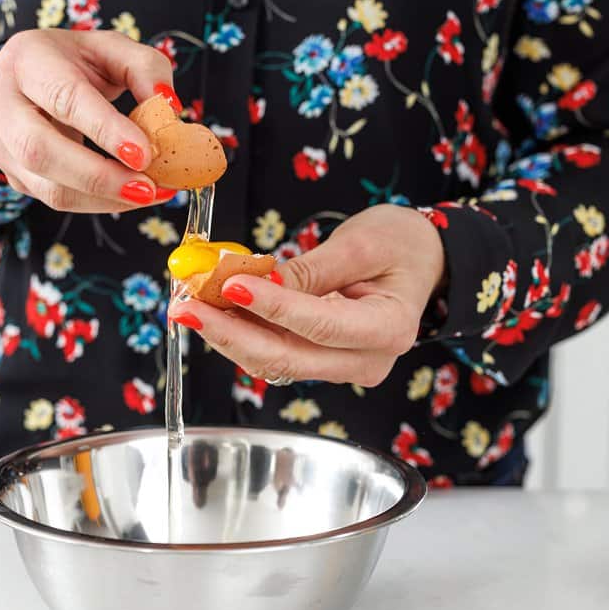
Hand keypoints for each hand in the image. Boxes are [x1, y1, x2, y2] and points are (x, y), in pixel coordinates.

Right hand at [0, 29, 178, 212]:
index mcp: (27, 59)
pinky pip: (54, 200)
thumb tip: (168, 108)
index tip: (144, 153)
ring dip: (103, 198)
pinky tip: (129, 194)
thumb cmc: (74, 62)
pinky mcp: (12, 175)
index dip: (104, 129)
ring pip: (46, 187)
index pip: (63, 97)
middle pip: (40, 150)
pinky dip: (98, 203)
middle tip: (148, 187)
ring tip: (149, 194)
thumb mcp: (112, 49)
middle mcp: (1, 102)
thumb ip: (145, 68)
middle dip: (99, 176)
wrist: (29, 77)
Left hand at [169, 205, 446, 386]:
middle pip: (287, 357)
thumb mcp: (363, 243)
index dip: (271, 308)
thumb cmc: (402, 244)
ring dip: (227, 333)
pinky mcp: (321, 361)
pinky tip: (211, 309)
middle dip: (230, 332)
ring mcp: (342, 366)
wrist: (423, 260)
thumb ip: (311, 269)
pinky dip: (241, 331)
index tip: (228, 285)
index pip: (319, 326)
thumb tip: (256, 282)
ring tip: (187, 302)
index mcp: (388, 329)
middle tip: (184, 305)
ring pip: (274, 360)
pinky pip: (275, 351)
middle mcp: (366, 360)